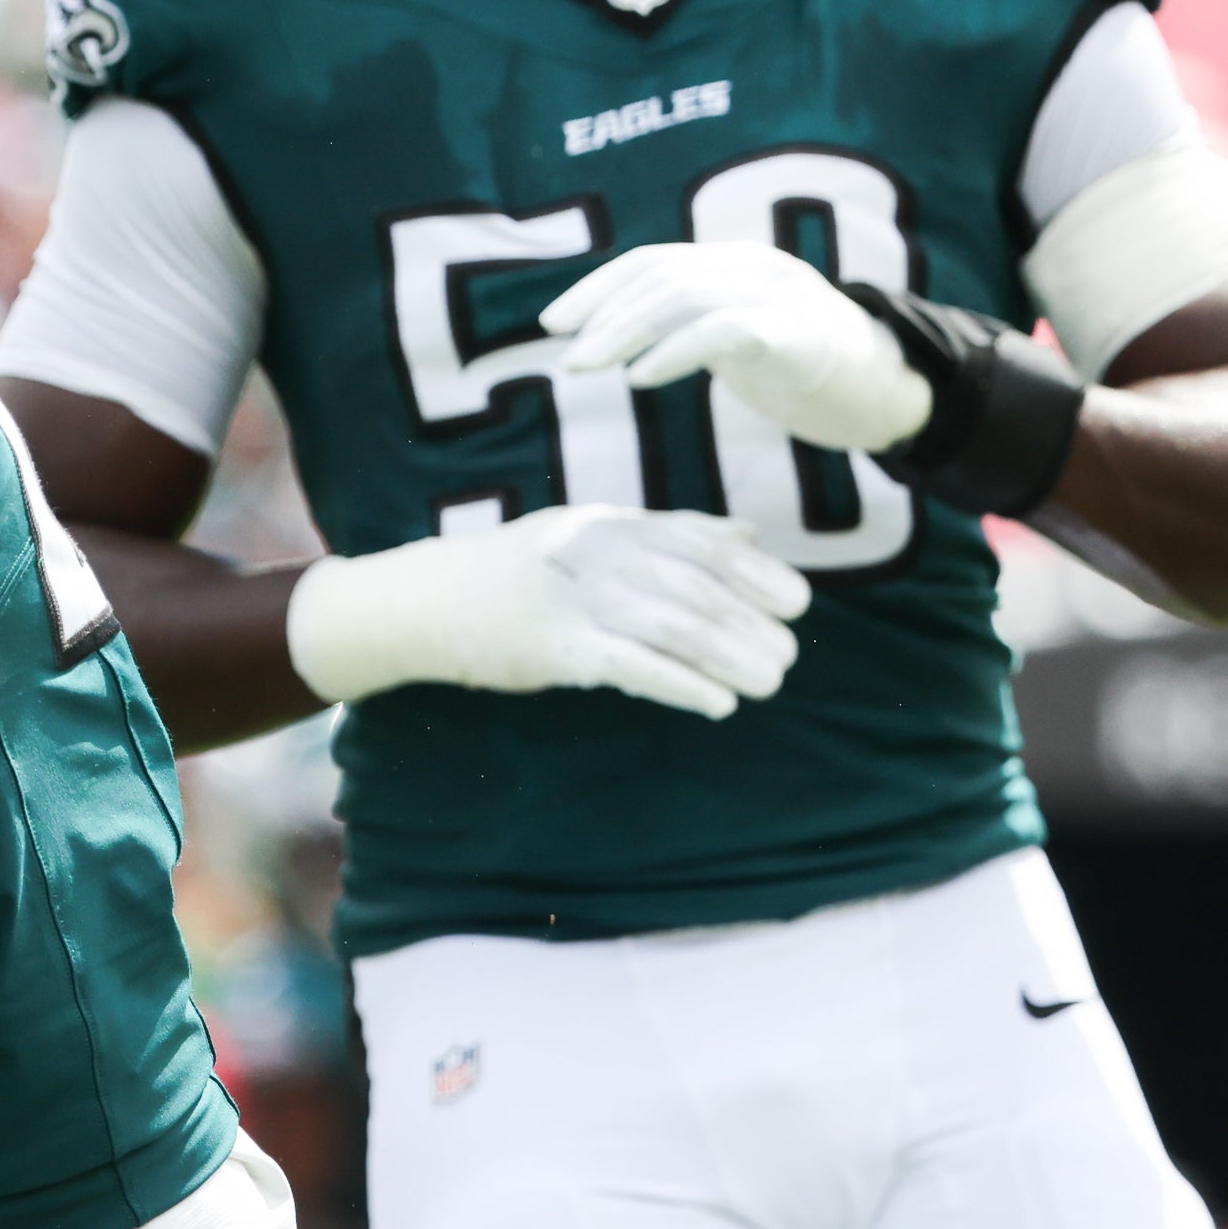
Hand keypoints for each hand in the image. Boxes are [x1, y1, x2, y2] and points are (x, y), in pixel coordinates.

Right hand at [282, 506, 809, 720]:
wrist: (432, 599)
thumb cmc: (521, 570)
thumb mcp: (594, 532)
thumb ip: (672, 533)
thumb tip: (747, 534)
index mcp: (614, 524)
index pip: (704, 545)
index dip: (758, 574)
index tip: (796, 605)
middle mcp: (599, 554)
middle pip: (697, 591)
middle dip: (751, 626)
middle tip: (786, 659)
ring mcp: (576, 599)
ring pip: (674, 629)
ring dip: (729, 659)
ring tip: (767, 685)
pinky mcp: (555, 647)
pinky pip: (633, 667)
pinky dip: (682, 685)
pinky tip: (717, 704)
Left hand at [543, 242, 933, 454]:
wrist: (891, 393)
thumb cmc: (807, 371)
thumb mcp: (739, 338)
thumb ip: (691, 324)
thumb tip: (624, 334)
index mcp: (737, 264)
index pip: (652, 261)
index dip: (596, 288)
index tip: (551, 322)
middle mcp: (756, 268)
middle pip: (662, 277)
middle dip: (603, 315)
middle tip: (564, 357)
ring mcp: (781, 296)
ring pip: (684, 297)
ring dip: (625, 333)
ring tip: (586, 366)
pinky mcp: (800, 334)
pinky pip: (725, 330)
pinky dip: (675, 351)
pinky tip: (641, 377)